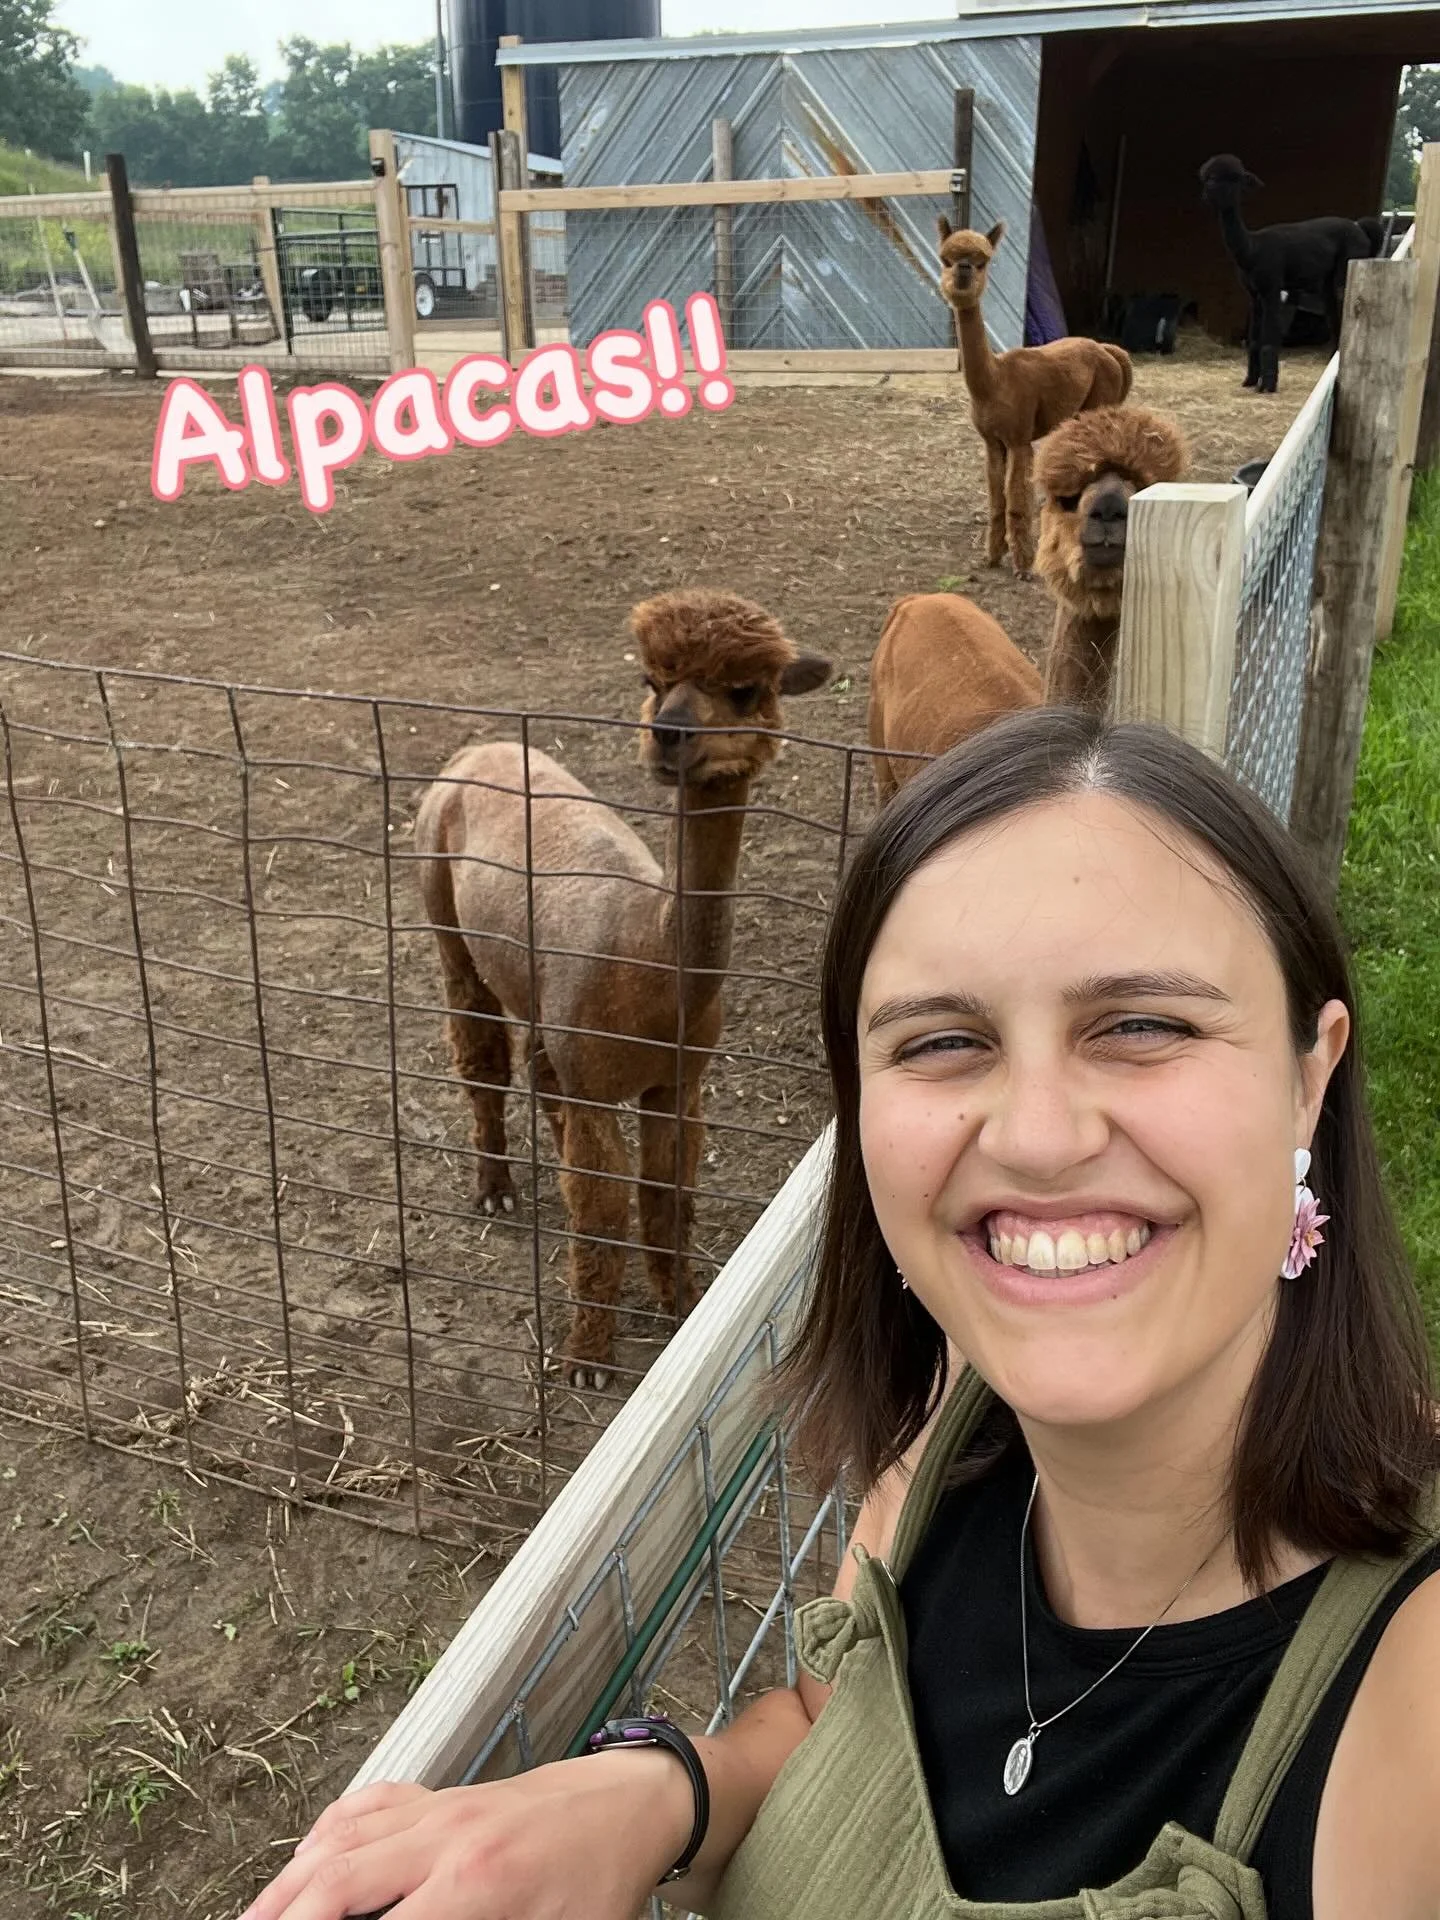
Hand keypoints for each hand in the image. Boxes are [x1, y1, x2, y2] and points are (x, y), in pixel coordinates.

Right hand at [238, 1749, 693, 1919]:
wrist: (630, 1805)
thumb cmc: (602, 1885)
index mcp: (476, 1887)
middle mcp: (444, 1839)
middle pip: (336, 1881)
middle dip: (285, 1918)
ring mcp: (437, 1808)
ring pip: (339, 1840)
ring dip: (288, 1885)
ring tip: (255, 1919)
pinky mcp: (440, 1794)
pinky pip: (367, 1805)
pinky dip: (325, 1835)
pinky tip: (305, 1862)